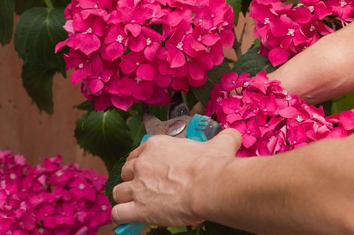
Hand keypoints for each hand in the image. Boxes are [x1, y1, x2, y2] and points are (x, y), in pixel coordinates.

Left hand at [111, 129, 241, 225]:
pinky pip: (119, 213)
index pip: (139, 152)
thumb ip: (225, 138)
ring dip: (126, 197)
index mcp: (157, 146)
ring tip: (137, 203)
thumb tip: (234, 135)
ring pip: (119, 191)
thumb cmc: (213, 165)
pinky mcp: (139, 208)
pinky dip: (123, 216)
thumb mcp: (221, 144)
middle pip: (127, 170)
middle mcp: (142, 163)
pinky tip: (132, 217)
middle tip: (147, 186)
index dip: (144, 162)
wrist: (209, 186)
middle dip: (134, 179)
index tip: (152, 170)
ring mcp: (138, 186)